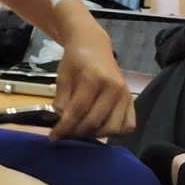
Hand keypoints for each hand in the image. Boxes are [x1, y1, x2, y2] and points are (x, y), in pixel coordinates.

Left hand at [52, 22, 135, 139]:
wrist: (94, 47)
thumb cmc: (76, 61)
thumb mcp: (63, 77)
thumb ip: (62, 101)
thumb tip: (61, 123)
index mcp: (94, 78)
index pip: (78, 111)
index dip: (64, 127)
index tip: (53, 137)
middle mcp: (114, 88)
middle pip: (95, 122)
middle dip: (77, 133)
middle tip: (66, 135)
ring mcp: (125, 95)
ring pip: (113, 127)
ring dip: (95, 134)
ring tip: (83, 131)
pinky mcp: (131, 100)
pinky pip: (128, 125)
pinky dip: (115, 131)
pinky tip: (102, 127)